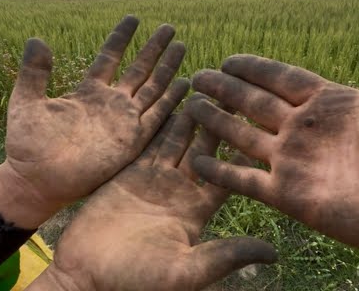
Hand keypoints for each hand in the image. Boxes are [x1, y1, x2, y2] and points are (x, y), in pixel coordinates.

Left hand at [1, 16, 190, 221]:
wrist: (36, 179)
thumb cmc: (27, 143)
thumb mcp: (27, 101)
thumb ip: (34, 72)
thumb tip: (36, 39)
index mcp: (87, 92)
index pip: (109, 58)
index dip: (121, 38)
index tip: (133, 18)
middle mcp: (109, 104)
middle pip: (138, 70)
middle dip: (153, 49)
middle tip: (169, 27)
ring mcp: (123, 123)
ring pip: (152, 90)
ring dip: (168, 69)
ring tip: (182, 47)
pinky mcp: (131, 142)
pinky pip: (157, 118)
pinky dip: (172, 101)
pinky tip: (185, 85)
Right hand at [36, 114, 276, 290]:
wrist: (85, 273)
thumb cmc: (134, 279)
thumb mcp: (186, 271)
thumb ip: (224, 256)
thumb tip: (273, 252)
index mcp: (197, 212)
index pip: (229, 175)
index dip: (244, 151)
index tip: (262, 125)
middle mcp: (179, 192)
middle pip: (206, 150)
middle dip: (221, 124)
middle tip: (237, 92)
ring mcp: (153, 181)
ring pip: (178, 140)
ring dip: (191, 115)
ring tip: (207, 87)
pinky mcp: (127, 173)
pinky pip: (148, 142)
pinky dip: (159, 121)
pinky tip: (170, 98)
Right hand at [187, 22, 358, 288]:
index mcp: (342, 105)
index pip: (285, 80)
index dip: (256, 68)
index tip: (229, 56)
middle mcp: (315, 133)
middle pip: (256, 105)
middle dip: (226, 90)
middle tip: (197, 76)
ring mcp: (304, 165)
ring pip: (245, 138)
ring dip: (216, 124)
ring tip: (188, 108)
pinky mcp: (298, 198)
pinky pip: (248, 183)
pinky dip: (221, 173)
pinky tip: (196, 162)